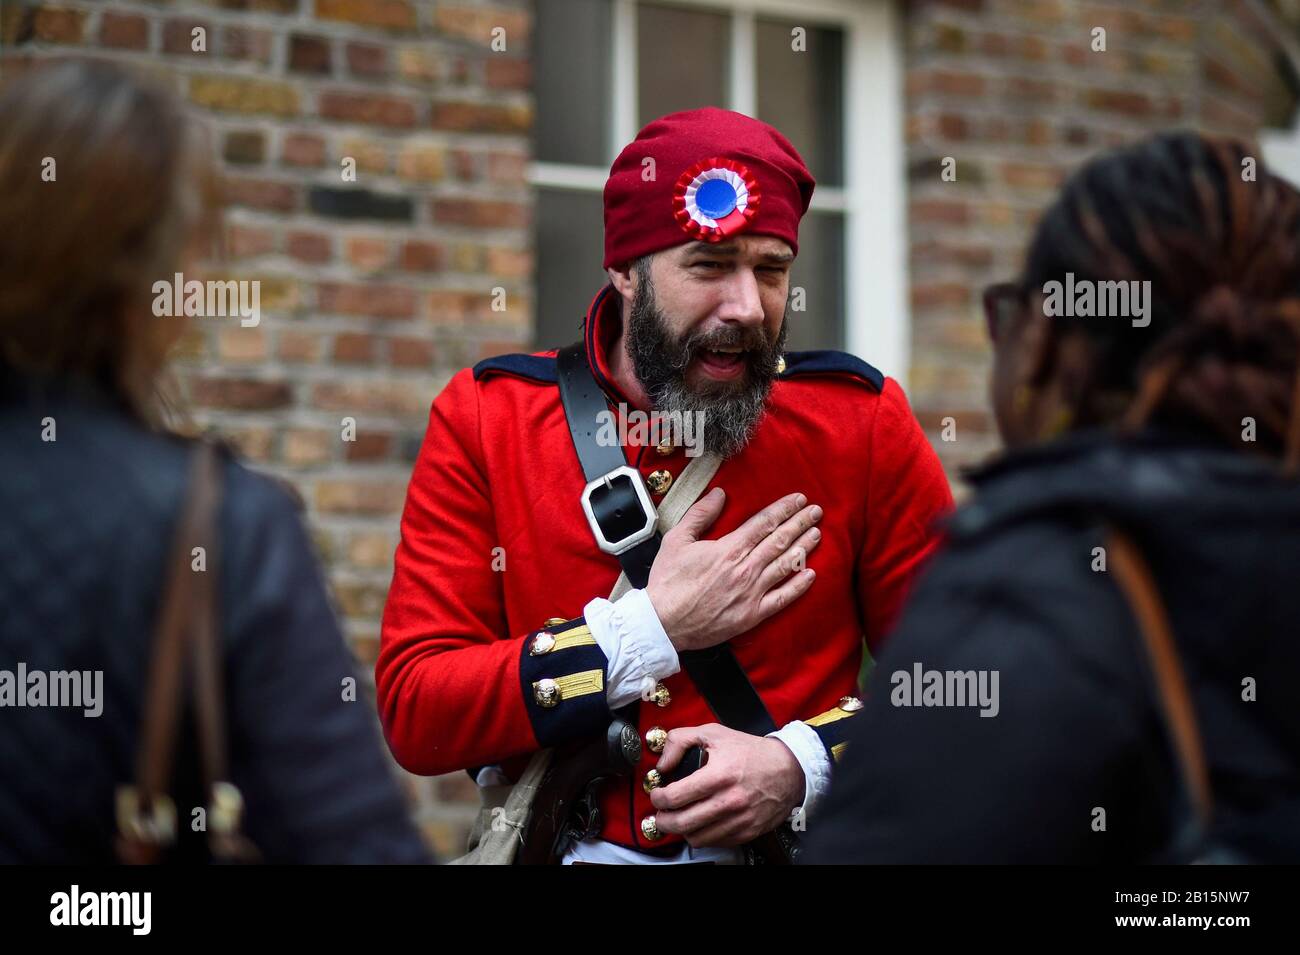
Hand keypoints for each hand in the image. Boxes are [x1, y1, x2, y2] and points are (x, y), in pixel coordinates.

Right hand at [646, 488, 821, 652]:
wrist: (664, 622)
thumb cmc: (668, 582)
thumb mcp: (677, 539)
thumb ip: (700, 514)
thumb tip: (719, 494)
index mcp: (729, 549)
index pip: (764, 523)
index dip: (784, 509)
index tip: (799, 499)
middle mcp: (745, 568)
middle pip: (780, 540)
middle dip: (800, 523)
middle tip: (816, 511)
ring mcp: (752, 592)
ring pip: (785, 565)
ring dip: (804, 547)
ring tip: (817, 534)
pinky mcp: (752, 614)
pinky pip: (782, 598)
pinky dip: (798, 586)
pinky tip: (810, 574)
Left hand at [649, 723, 803, 847]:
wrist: (789, 769)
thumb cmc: (751, 751)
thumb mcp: (714, 733)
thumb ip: (681, 741)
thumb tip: (662, 763)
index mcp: (719, 775)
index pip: (675, 797)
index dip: (658, 798)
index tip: (657, 795)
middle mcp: (729, 801)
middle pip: (682, 823)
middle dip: (663, 820)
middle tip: (660, 814)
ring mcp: (739, 820)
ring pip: (696, 838)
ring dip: (682, 830)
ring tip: (680, 819)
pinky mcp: (747, 832)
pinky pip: (715, 842)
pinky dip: (703, 836)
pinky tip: (700, 823)